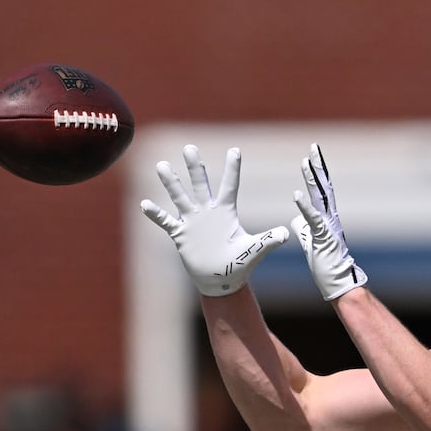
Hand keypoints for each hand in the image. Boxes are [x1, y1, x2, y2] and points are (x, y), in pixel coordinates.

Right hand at [141, 145, 288, 296]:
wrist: (221, 282)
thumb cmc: (238, 265)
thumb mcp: (254, 250)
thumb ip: (268, 240)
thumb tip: (286, 233)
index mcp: (226, 212)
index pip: (229, 186)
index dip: (233, 169)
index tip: (235, 150)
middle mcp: (207, 212)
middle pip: (201, 184)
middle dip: (195, 167)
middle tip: (189, 148)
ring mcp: (193, 222)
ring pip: (180, 197)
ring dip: (171, 183)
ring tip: (162, 166)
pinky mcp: (181, 235)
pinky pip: (167, 222)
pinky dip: (156, 215)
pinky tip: (144, 204)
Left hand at [291, 143, 367, 300]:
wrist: (338, 283)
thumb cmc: (326, 265)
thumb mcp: (310, 242)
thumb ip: (304, 228)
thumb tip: (296, 219)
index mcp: (325, 218)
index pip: (320, 191)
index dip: (315, 173)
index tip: (309, 157)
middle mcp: (329, 218)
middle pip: (323, 187)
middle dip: (317, 166)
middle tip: (313, 146)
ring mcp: (328, 226)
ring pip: (320, 198)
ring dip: (312, 179)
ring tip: (305, 162)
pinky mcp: (323, 237)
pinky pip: (313, 219)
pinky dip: (304, 207)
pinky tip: (296, 194)